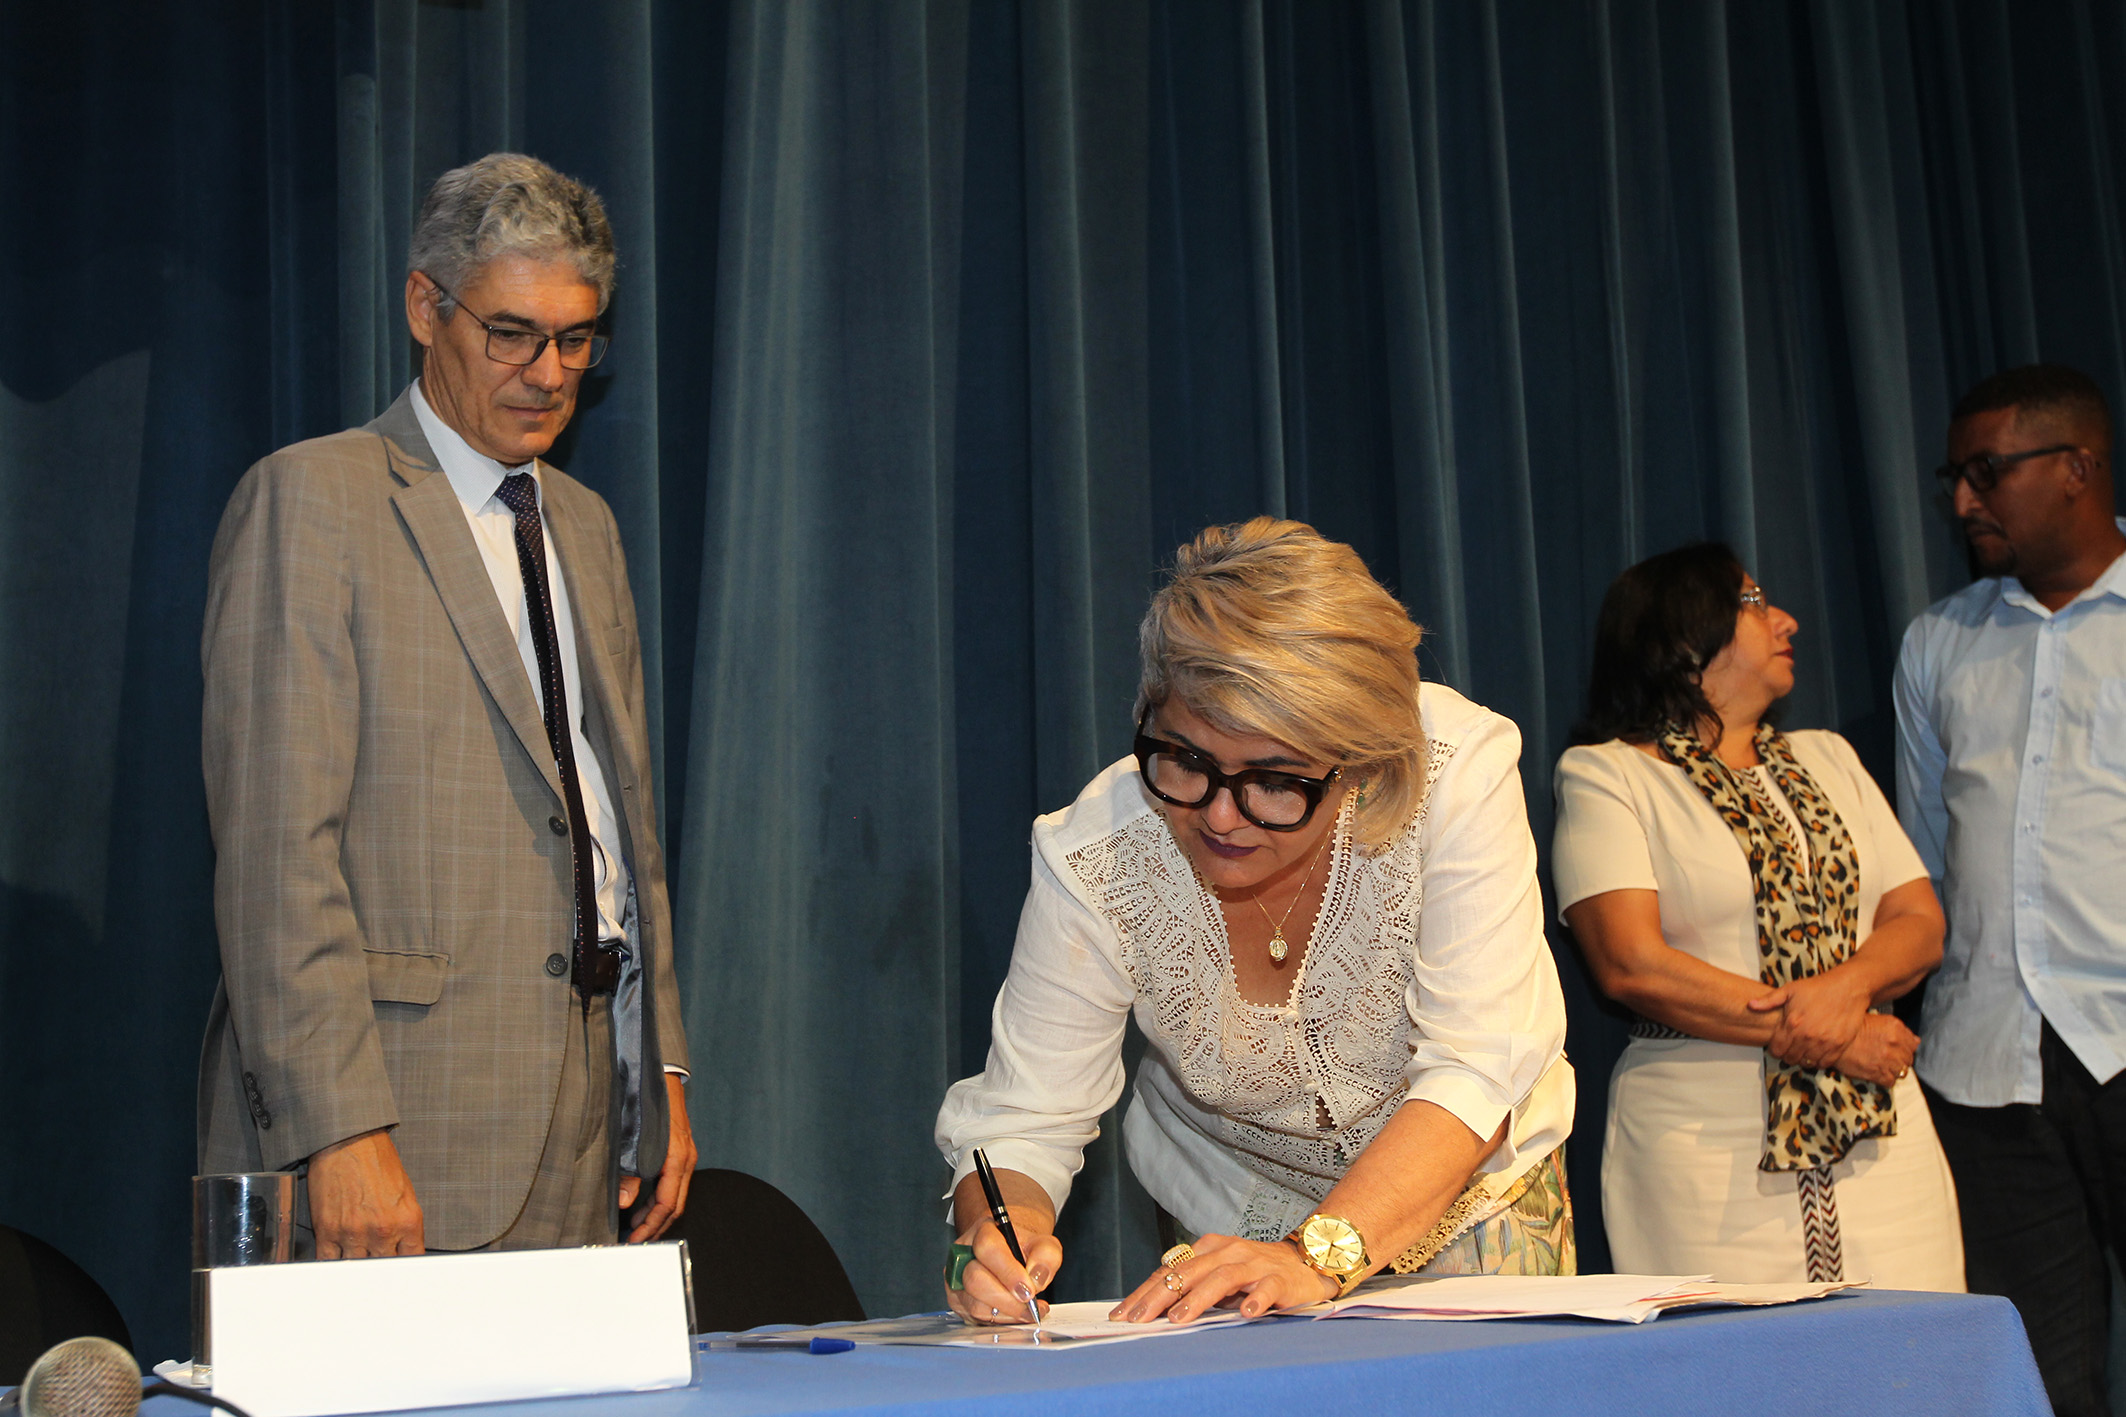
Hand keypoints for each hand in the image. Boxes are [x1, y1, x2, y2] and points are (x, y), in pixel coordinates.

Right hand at [308, 1129, 423, 1258]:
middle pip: (384, 1269)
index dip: (406, 1268)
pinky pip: (330, 1262)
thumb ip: (406, 1226)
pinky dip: (334, 1265)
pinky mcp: (328, 1232)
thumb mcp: (406, 1193)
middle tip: (378, 1268)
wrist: (349, 1142)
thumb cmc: (377, 1162)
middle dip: (381, 1267)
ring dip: (357, 1266)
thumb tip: (404, 1249)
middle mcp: (382, 1231)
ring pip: (357, 1269)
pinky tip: (338, 1261)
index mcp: (407, 1221)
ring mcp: (354, 1234)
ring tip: (358, 1261)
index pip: (412, 1260)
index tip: (401, 1272)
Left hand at [621, 1073, 696, 1241]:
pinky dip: (660, 1198)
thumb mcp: (631, 1138)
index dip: (650, 1227)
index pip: (667, 1205)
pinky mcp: (681, 1149)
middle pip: (675, 1205)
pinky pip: (675, 1183)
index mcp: (676, 1159)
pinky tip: (644, 1202)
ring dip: (657, 1214)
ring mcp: (686, 1154)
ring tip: (636, 1226)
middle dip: (656, 1227)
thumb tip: (625, 1202)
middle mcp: (686, 1159)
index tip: (634, 1241)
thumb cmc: (645, 1102)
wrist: (659, 1073)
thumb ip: (628, 1172)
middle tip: (635, 1241)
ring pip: (676, 1195)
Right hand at [943, 1210, 1060, 1325]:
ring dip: (1006, 1314)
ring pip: (975, 1305)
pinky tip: (1017, 1315)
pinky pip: (976, 1319)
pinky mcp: (958, 1302)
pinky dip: (1001, 1321)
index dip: (1009, 1272)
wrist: (1010, 1252)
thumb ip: (1046, 1256)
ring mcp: (956, 1280)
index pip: (988, 1249)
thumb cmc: (1023, 1248)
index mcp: (983, 1232)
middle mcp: (962, 1255)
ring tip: (1029, 1311)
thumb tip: (1036, 1280)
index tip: (1029, 1290)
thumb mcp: (1043, 1243)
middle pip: (975, 1281)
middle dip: (1007, 1300)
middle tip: (1030, 1306)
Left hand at [1108, 1233, 1335, 1324]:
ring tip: (1179, 1318)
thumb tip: (1153, 1306)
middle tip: (1139, 1318)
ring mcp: (1254, 1264)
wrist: (1305, 1261)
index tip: (1123, 1314)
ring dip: (1199, 1299)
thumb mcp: (1220, 1275)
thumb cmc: (1256, 1272)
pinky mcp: (1279, 1279)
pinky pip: (1266, 1288)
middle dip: (1160, 1296)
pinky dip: (1255, 1299)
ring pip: (1221, 1278)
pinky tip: (1246, 1313)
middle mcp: (1228, 1252)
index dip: (1145, 1292)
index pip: (1171, 1271)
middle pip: (1189, 1272)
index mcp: (1209, 1249)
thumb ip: (1193, 1285)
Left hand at [1749, 969, 1869, 1068]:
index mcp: (1792, 1024)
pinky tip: (1817, 1052)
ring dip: (1803, 1059)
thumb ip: (1769, 1000)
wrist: (1847, 988)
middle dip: (1788, 1054)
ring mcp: (1824, 1042)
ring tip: (1803, 1050)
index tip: (1779, 1043)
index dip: (1775, 1048)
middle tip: (1791, 1047)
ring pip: (1807, 1062)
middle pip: (1790, 1058)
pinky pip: (1825, 1063)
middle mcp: (1807, 1036)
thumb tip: (1750, 1005)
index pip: (1777, 1049)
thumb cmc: (1817, 987)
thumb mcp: (1790, 990)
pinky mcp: (1839, 1045)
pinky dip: (1819, 1061)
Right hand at [1828, 1014, 1917, 1088]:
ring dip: (1893, 1069)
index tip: (1897, 1048)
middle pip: (1908, 1059)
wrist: (1832, 1040)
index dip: (1905, 1047)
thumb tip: (1915, 1040)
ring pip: (1902, 1071)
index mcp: (1896, 1029)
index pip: (1913, 1044)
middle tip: (1886, 1056)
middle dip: (1900, 1058)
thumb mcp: (1878, 1019)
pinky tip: (1876, 1072)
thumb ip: (1898, 1029)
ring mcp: (1888, 1060)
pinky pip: (1891, 1082)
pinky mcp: (1879, 1074)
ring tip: (1881, 1065)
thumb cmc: (1851, 1028)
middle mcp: (1895, 1045)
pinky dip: (1885, 1079)